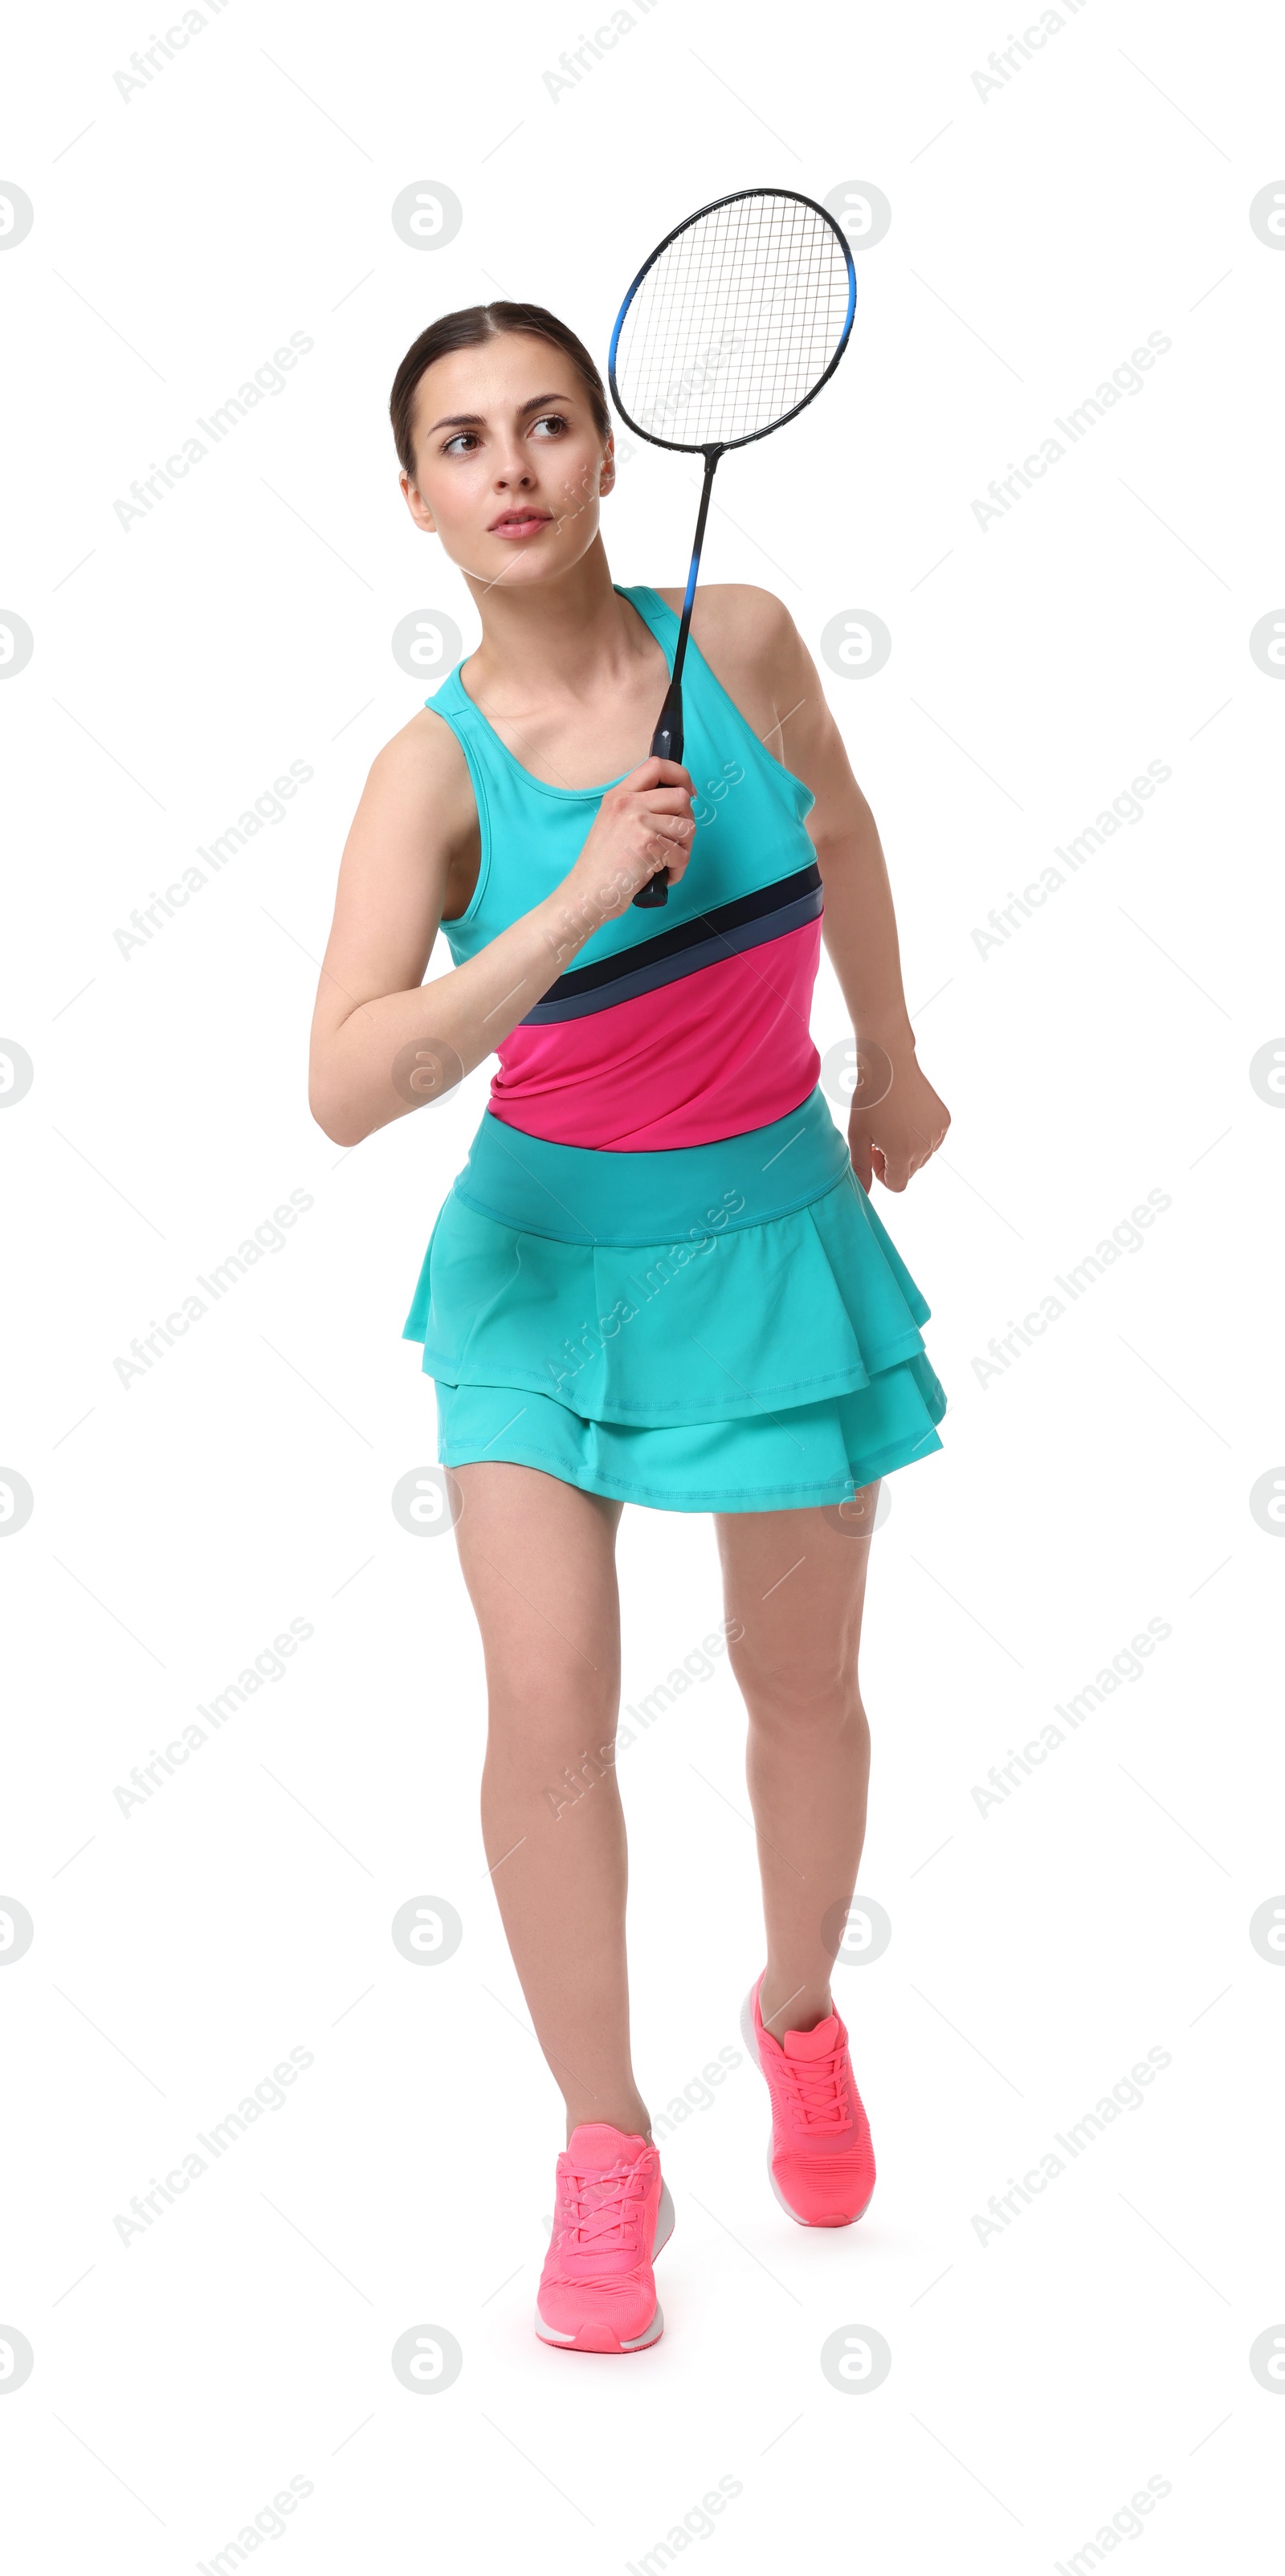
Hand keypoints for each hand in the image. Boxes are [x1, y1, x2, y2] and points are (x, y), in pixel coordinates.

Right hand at [564, 757, 694, 913]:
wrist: (587, 892)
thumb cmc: (602, 866)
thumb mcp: (612, 823)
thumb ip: (637, 808)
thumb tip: (676, 802)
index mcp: (619, 795)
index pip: (657, 765)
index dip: (681, 776)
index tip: (688, 793)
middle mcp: (628, 803)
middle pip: (681, 797)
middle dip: (688, 820)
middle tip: (678, 839)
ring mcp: (638, 823)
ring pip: (687, 826)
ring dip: (685, 848)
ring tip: (669, 861)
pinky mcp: (648, 845)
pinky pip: (682, 854)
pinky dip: (678, 870)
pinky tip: (663, 876)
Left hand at [848, 1045, 949, 1192]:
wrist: (889, 1064)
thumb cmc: (869, 1099)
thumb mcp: (857, 1136)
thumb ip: (861, 1168)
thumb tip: (864, 1193)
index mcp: (902, 1154)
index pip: (897, 1185)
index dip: (882, 1173)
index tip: (873, 1151)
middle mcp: (925, 1147)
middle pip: (909, 1171)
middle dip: (893, 1160)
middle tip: (880, 1134)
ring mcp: (938, 1134)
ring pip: (921, 1157)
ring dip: (907, 1148)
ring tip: (893, 1123)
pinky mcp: (944, 1121)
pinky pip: (932, 1141)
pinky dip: (920, 1135)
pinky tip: (908, 1115)